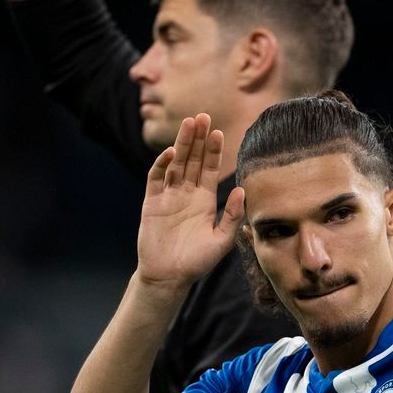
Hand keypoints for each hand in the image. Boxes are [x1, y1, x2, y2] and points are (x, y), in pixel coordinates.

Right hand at [136, 114, 245, 289]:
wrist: (169, 277)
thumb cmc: (197, 262)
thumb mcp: (221, 240)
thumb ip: (232, 215)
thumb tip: (241, 189)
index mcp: (203, 200)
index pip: (208, 168)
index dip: (213, 150)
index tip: (218, 132)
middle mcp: (186, 193)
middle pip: (192, 159)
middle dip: (197, 138)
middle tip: (202, 115)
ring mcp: (168, 196)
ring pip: (175, 163)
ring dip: (182, 143)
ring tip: (189, 123)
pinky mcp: (151, 203)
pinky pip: (156, 179)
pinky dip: (162, 165)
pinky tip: (172, 153)